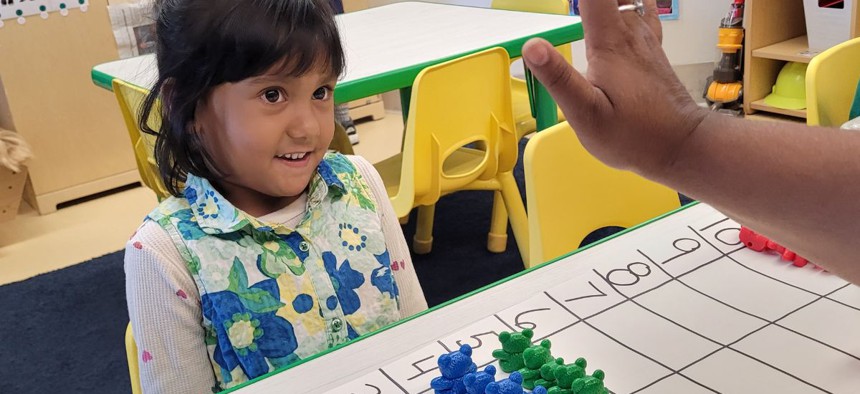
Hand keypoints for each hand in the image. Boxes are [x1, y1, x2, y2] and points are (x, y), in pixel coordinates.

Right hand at [522, 0, 708, 177]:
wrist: (681, 145)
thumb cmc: (634, 135)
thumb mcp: (587, 114)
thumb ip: (559, 78)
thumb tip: (532, 46)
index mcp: (610, 42)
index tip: (559, 5)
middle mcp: (630, 31)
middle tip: (574, 10)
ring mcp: (645, 37)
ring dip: (606, 1)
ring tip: (586, 10)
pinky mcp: (651, 48)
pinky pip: (640, 8)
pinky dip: (625, 3)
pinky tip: (620, 8)